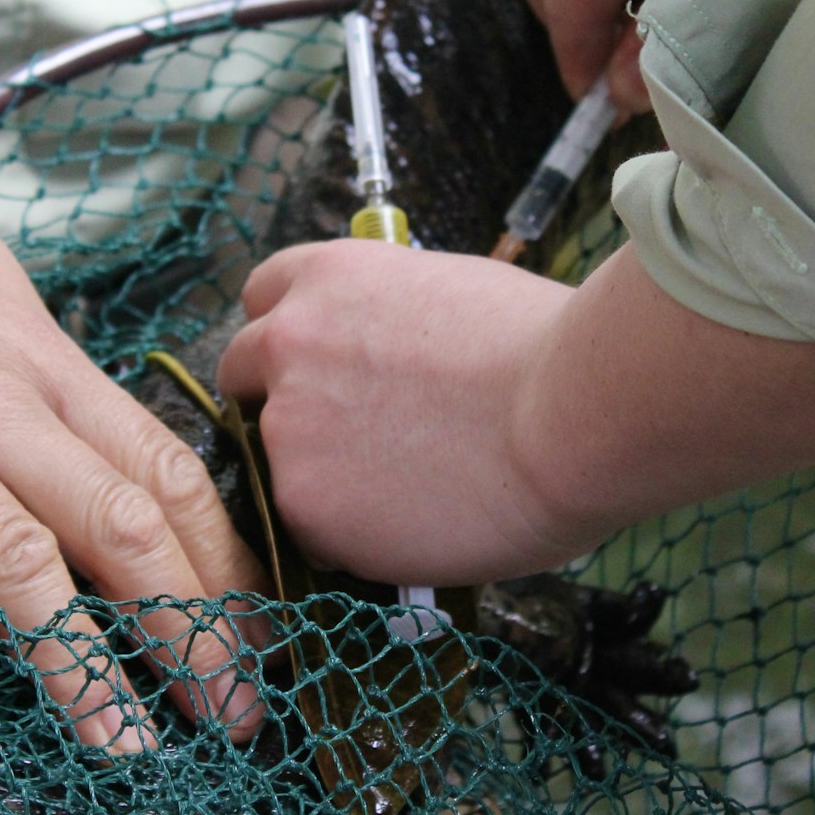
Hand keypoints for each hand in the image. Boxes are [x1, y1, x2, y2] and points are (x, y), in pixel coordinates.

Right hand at [0, 130, 267, 747]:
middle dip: (188, 628)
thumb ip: (44, 372)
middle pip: (118, 521)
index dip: (222, 563)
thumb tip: (102, 440)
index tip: (255, 637)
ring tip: (121, 746)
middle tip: (226, 713)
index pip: (163, 469)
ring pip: (15, 554)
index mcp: (40, 359)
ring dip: (77, 662)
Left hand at [217, 238, 814, 589]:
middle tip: (343, 442)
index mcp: (328, 276)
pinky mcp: (303, 502)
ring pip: (277, 463)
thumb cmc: (548, 347)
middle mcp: (286, 341)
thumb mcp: (455, 293)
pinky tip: (414, 533)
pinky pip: (312, 529)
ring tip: (406, 498)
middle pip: (242, 375)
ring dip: (321, 479)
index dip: (288, 339)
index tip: (315, 369)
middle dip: (281, 406)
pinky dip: (350, 538)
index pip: (261, 298)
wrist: (572, 414)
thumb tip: (397, 357)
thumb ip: (394, 322)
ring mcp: (287, 425)